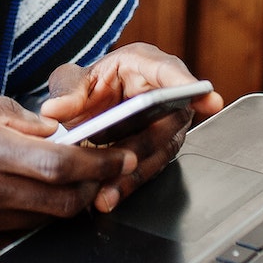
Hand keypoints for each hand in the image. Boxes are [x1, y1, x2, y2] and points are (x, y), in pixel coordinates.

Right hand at [0, 83, 134, 262]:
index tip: (118, 152)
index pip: (59, 158)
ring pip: (48, 215)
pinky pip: (20, 227)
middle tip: (115, 169)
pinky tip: (37, 194)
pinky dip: (37, 211)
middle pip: (64, 193)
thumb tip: (46, 124)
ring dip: (71, 199)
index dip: (97, 159)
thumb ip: (0, 109)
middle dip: (97, 182)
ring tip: (80, 178)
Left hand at [39, 44, 223, 213]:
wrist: (86, 108)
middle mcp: (163, 96)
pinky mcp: (155, 153)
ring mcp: (164, 127)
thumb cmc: (90, 84)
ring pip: (158, 152)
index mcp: (145, 64)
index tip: (208, 100)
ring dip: (133, 174)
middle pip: (166, 121)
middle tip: (126, 160)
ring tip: (107, 193)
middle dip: (144, 145)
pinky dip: (126, 185)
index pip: (171, 73)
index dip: (189, 87)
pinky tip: (107, 197)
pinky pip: (146, 170)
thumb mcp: (74, 79)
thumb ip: (67, 90)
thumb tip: (54, 110)